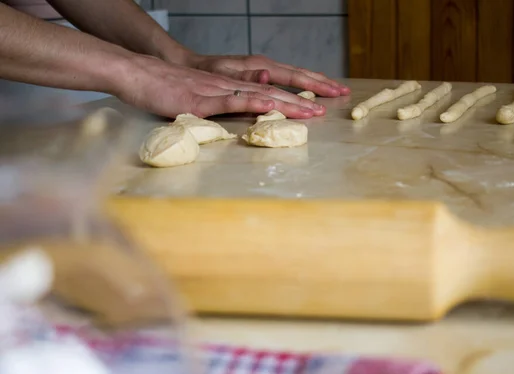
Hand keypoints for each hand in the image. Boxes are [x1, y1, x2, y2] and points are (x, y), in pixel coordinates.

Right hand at [114, 55, 325, 118]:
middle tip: (330, 105)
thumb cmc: (167, 89)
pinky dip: (253, 106)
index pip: (271, 90)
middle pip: (274, 91)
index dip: (297, 96)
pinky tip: (271, 109)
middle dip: (304, 99)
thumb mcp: (201, 99)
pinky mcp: (201, 101)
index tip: (320, 104)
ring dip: (288, 104)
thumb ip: (224, 107)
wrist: (139, 74)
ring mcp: (218, 91)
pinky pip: (232, 103)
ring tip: (313, 111)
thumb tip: (245, 116)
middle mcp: (231, 85)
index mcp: (233, 85)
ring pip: (259, 97)